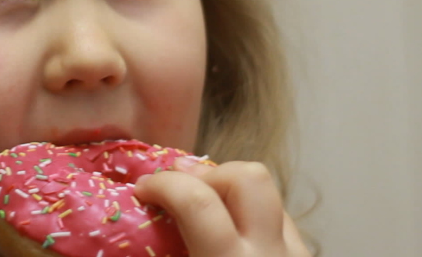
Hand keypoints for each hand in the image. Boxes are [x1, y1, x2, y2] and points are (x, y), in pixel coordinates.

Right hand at [134, 158, 310, 256]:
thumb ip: (160, 252)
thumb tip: (126, 234)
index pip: (198, 201)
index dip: (163, 184)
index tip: (142, 190)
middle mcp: (269, 252)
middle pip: (248, 177)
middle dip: (206, 173)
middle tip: (177, 190)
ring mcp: (295, 254)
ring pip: (267, 192)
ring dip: (228, 190)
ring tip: (202, 207)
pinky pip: (280, 219)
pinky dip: (249, 214)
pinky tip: (230, 231)